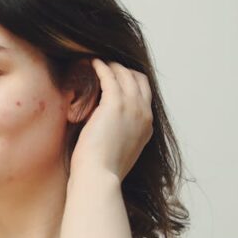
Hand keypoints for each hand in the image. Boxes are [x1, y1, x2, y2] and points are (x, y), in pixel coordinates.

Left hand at [68, 58, 152, 181]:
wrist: (99, 176)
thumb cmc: (102, 170)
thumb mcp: (119, 151)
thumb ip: (119, 137)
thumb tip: (105, 131)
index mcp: (146, 127)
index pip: (144, 94)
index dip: (131, 82)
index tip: (116, 78)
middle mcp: (144, 114)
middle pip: (138, 80)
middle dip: (123, 69)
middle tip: (106, 65)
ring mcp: (132, 108)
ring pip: (125, 75)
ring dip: (111, 65)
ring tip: (97, 61)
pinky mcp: (115, 105)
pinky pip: (109, 76)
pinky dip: (101, 67)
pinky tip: (91, 62)